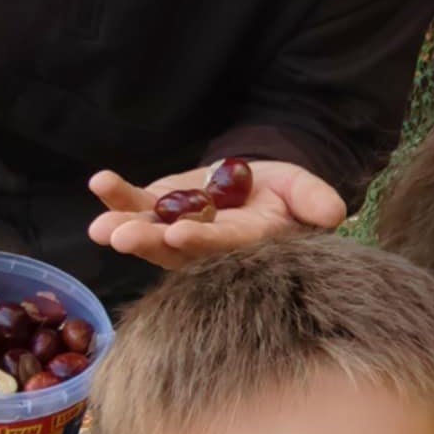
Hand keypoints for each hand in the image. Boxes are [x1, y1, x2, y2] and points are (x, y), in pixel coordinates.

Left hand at [86, 159, 346, 268]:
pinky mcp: (158, 212)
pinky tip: (100, 183)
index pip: (220, 249)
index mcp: (244, 247)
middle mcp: (205, 248)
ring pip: (147, 234)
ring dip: (123, 228)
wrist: (255, 184)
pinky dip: (116, 197)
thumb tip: (335, 214)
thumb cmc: (285, 192)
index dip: (200, 243)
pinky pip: (135, 206)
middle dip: (147, 242)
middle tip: (120, 237)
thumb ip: (315, 200)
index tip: (178, 235)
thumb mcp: (303, 188)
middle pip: (173, 250)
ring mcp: (177, 232)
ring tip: (99, 226)